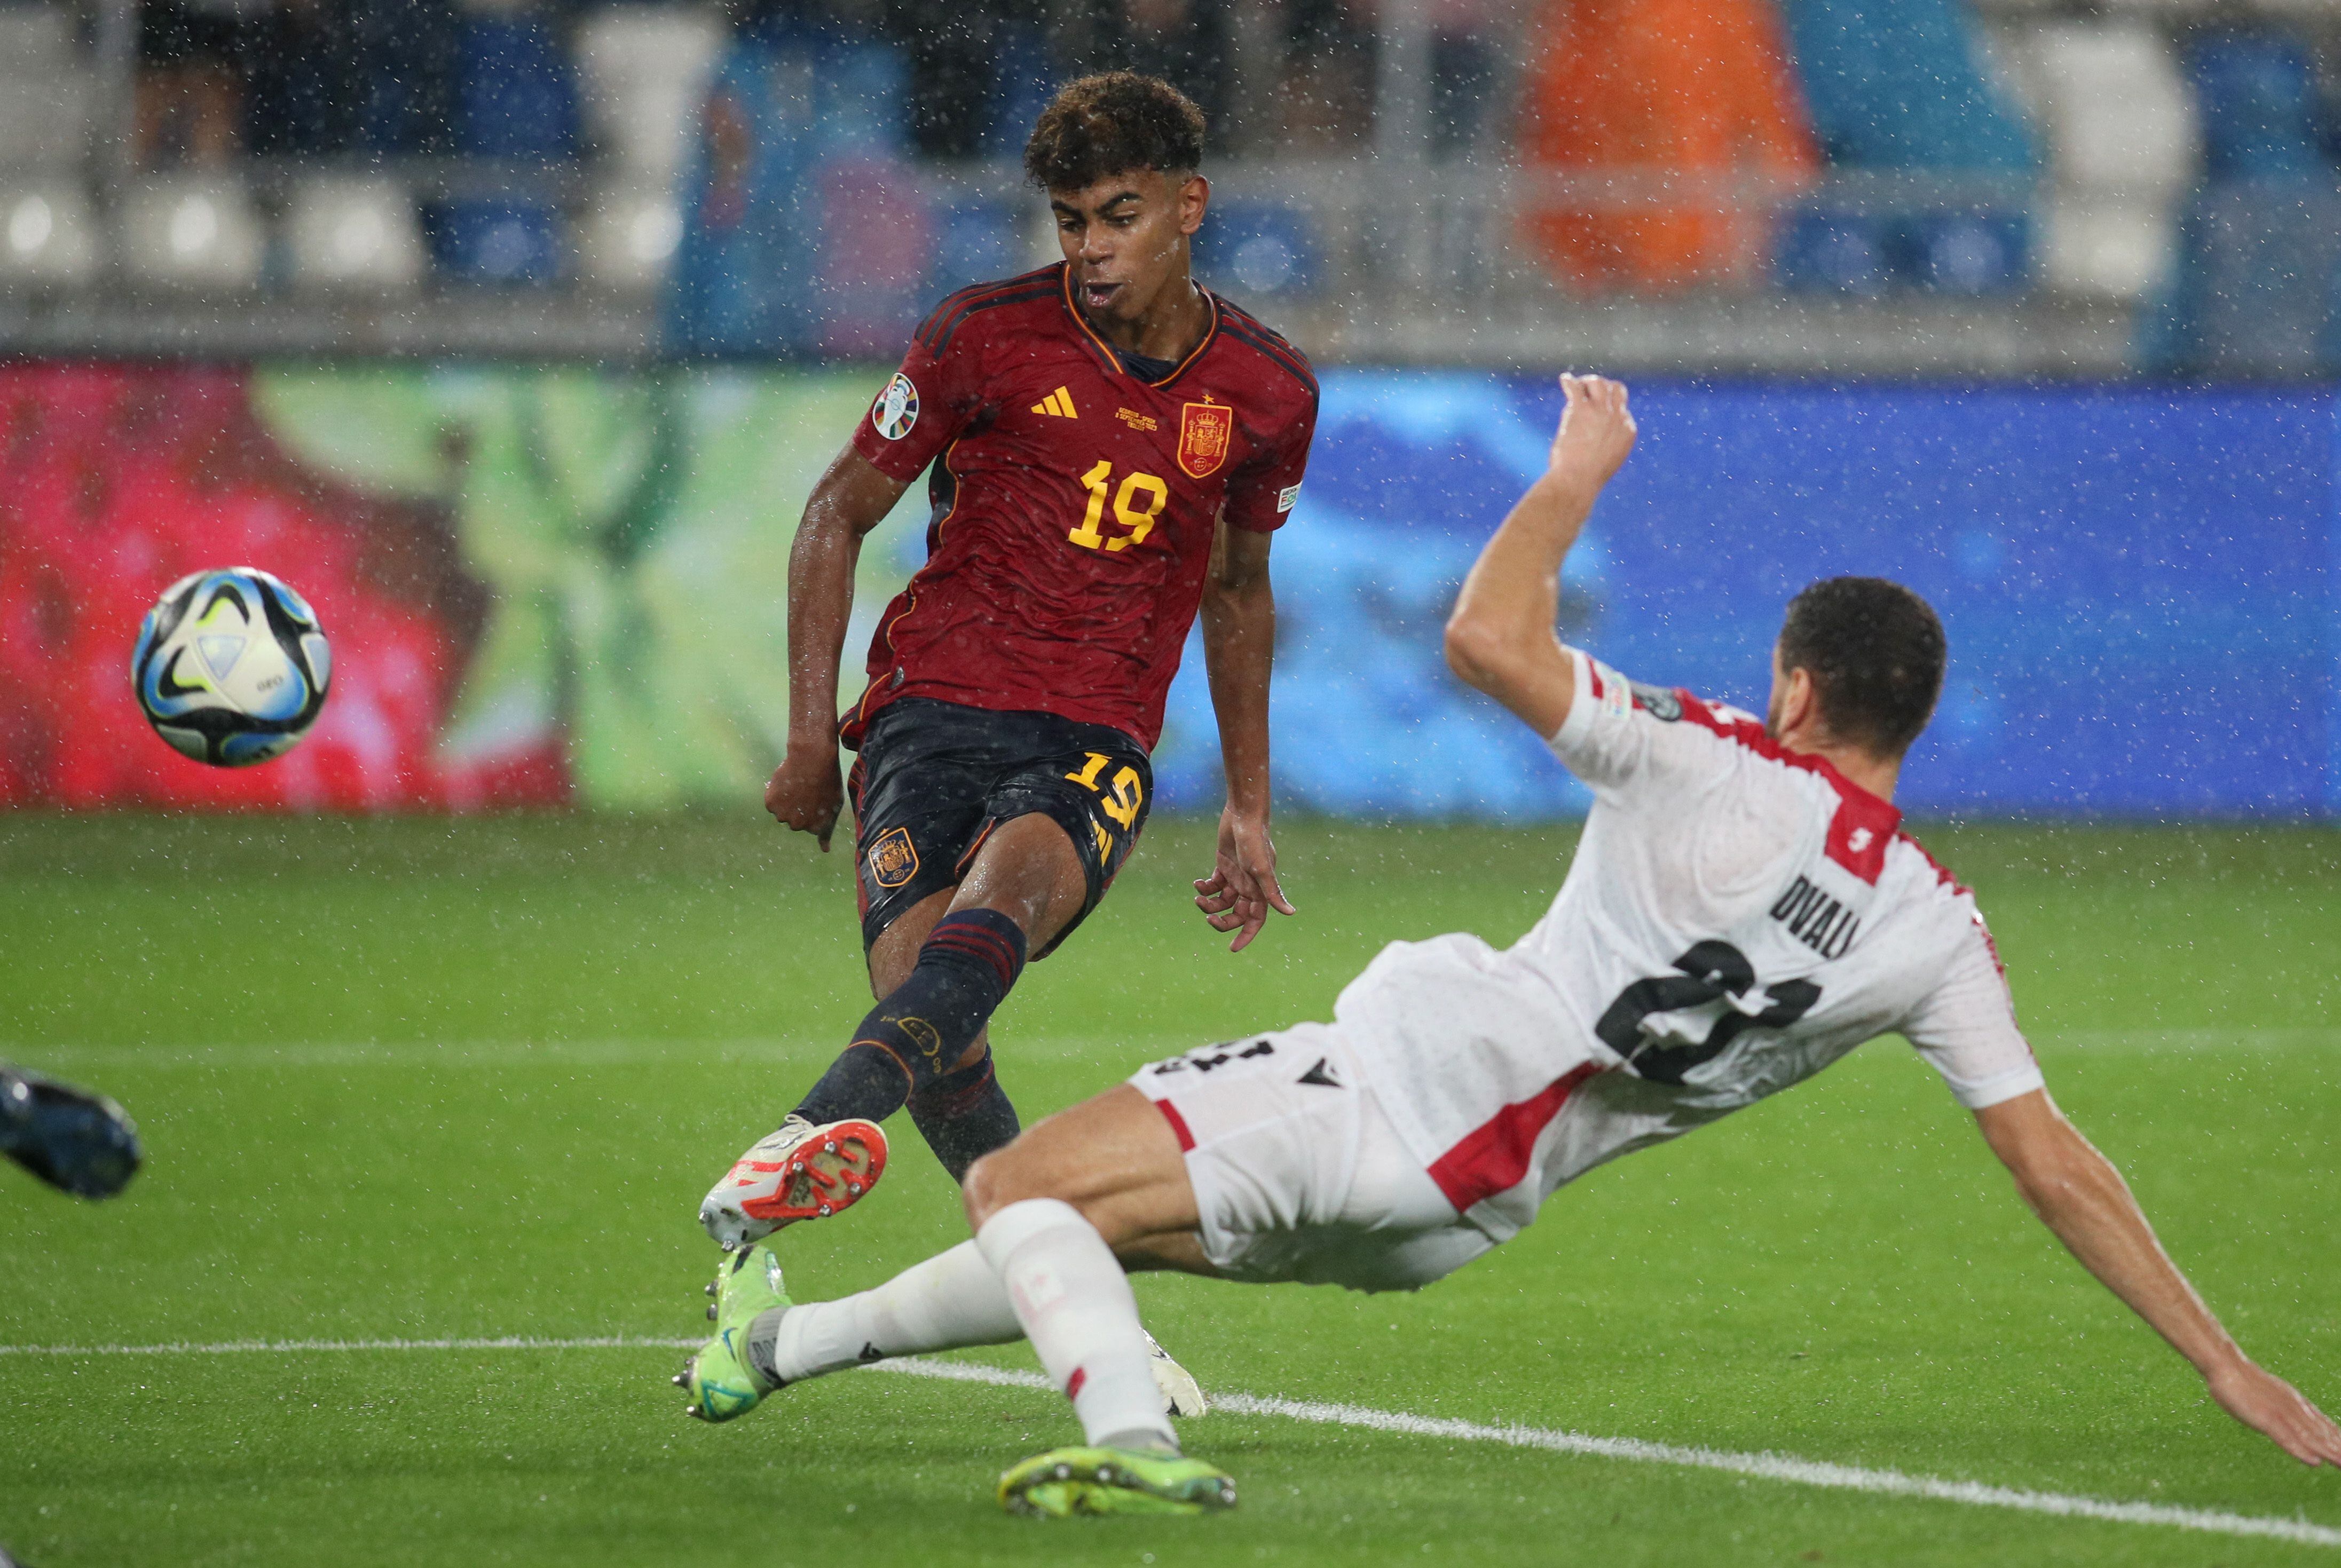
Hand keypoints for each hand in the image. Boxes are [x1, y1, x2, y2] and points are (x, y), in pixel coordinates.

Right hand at [764, 743, 843, 849]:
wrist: (813, 760)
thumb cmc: (828, 781)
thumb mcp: (835, 807)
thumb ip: (826, 831)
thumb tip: (825, 851)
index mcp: (816, 829)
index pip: (811, 827)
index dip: (815, 809)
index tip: (819, 797)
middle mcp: (798, 826)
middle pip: (795, 821)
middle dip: (800, 808)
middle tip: (807, 790)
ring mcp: (783, 816)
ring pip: (782, 812)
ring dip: (787, 802)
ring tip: (798, 785)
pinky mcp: (771, 804)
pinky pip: (772, 803)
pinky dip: (776, 794)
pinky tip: (787, 782)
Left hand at [1192, 806, 1296, 952]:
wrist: (1243, 815)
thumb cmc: (1255, 841)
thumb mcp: (1262, 869)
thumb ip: (1272, 892)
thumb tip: (1291, 913)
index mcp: (1260, 891)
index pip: (1254, 921)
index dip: (1246, 936)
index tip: (1232, 949)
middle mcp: (1249, 886)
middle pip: (1235, 914)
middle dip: (1222, 921)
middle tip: (1208, 919)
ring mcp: (1236, 876)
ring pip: (1222, 901)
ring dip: (1209, 904)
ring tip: (1198, 898)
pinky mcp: (1224, 866)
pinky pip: (1213, 886)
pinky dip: (1204, 888)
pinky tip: (1198, 883)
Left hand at [1549, 373, 1636, 489]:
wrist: (1578, 481)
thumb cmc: (1589, 478)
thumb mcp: (1608, 461)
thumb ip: (1608, 446)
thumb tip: (1597, 442)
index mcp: (1627, 430)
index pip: (1622, 408)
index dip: (1608, 407)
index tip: (1596, 410)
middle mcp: (1617, 417)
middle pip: (1616, 389)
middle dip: (1604, 386)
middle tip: (1590, 390)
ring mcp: (1600, 411)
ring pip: (1598, 383)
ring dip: (1587, 382)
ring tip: (1577, 387)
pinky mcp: (1581, 410)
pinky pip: (1575, 387)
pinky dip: (1569, 381)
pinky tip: (1564, 380)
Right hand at [2205, 1357, 2340, 1465]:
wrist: (2227, 1366)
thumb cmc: (2246, 1383)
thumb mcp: (2274, 1395)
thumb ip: (2289, 1409)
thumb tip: (2295, 1419)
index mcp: (2297, 1404)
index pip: (2324, 1425)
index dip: (2338, 1439)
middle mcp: (2295, 1410)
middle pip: (2322, 1434)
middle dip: (2338, 1449)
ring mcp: (2281, 1414)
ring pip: (2310, 1438)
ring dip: (2328, 1453)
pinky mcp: (2266, 1419)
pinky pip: (2285, 1438)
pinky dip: (2300, 1451)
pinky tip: (2313, 1462)